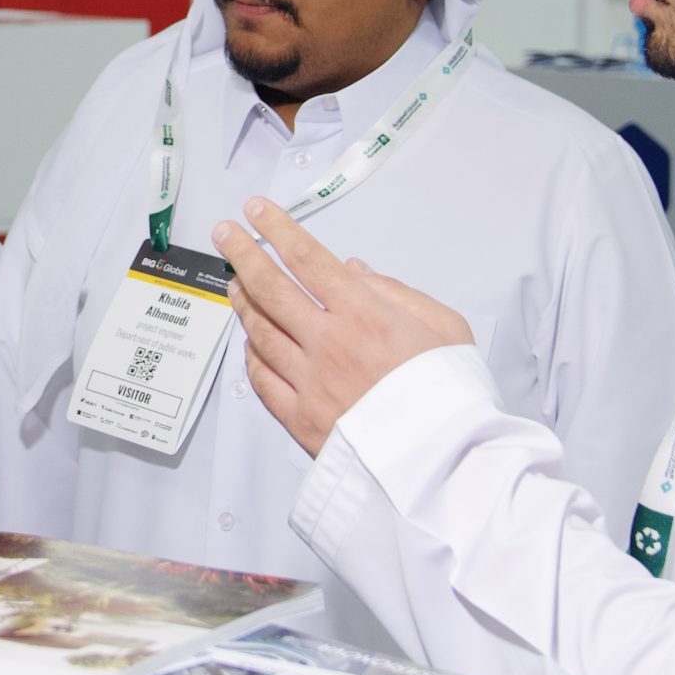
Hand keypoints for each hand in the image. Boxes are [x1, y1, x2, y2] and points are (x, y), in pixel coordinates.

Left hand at [214, 200, 472, 457]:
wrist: (443, 464)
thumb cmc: (451, 395)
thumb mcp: (445, 327)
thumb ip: (396, 293)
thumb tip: (353, 270)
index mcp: (364, 314)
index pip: (308, 259)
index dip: (278, 229)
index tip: (257, 210)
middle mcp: (328, 342)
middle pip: (271, 288)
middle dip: (242, 254)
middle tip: (224, 234)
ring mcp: (308, 380)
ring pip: (261, 331)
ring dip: (243, 301)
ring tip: (234, 282)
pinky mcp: (299, 418)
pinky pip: (263, 378)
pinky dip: (252, 354)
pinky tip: (249, 341)